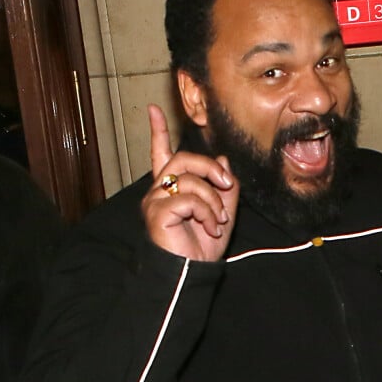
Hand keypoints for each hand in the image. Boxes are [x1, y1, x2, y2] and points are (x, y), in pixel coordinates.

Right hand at [141, 104, 238, 260]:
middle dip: (211, 169)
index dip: (158, 132)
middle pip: (184, 159)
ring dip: (214, 200)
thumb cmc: (202, 244)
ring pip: (190, 179)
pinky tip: (210, 227)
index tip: (154, 110)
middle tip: (228, 185)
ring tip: (218, 221)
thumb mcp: (222, 210)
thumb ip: (222, 186)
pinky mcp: (157, 212)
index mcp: (172, 187)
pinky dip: (208, 213)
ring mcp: (155, 200)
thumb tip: (224, 160)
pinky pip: (189, 199)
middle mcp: (159, 190)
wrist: (193, 270)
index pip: (162, 153)